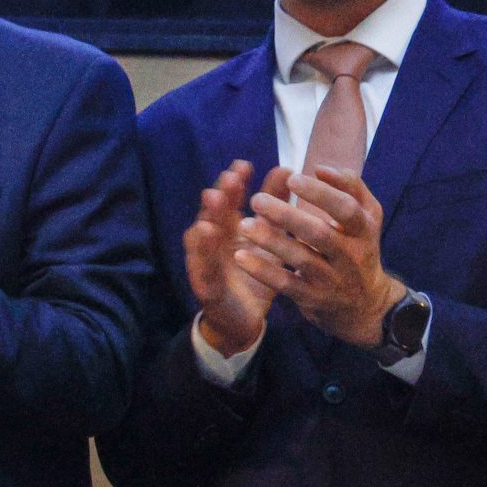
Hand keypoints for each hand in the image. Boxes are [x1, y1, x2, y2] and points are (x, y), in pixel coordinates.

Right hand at [186, 159, 274, 356]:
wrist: (243, 320)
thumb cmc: (255, 276)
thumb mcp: (270, 240)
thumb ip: (275, 208)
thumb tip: (286, 169)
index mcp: (231, 232)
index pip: (231, 203)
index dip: (235, 184)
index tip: (244, 166)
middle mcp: (214, 243)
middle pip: (213, 215)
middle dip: (220, 195)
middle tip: (230, 178)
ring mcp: (206, 263)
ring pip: (202, 237)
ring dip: (206, 218)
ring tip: (213, 199)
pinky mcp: (205, 287)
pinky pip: (200, 268)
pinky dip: (200, 252)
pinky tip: (203, 235)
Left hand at [236, 165, 407, 347]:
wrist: (366, 305)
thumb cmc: (358, 248)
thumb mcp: (366, 218)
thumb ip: (351, 188)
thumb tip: (321, 168)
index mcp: (363, 230)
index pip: (347, 210)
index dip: (321, 194)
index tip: (293, 178)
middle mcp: (351, 256)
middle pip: (320, 234)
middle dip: (287, 216)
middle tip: (257, 199)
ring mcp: (332, 279)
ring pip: (301, 259)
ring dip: (271, 241)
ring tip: (244, 224)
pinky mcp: (313, 298)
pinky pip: (286, 284)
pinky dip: (263, 271)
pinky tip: (240, 256)